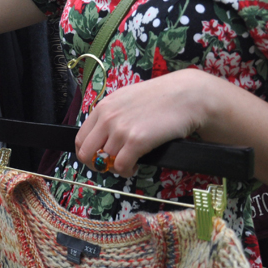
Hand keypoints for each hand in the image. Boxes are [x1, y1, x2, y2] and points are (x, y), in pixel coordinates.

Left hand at [75, 69, 212, 176]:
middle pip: (86, 154)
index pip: (80, 139)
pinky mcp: (136, 141)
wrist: (187, 95)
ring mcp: (120, 130)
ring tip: (130, 163)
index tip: (98, 159)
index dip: (87, 154)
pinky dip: (127, 171)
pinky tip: (136, 166)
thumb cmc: (160, 98)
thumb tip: (101, 138)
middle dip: (96, 165)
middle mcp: (107, 118)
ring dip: (116, 168)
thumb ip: (110, 116)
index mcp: (102, 108)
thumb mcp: (126, 99)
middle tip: (110, 167)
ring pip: (105, 162)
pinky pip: (121, 166)